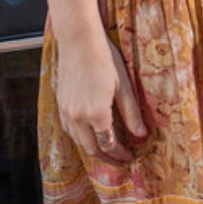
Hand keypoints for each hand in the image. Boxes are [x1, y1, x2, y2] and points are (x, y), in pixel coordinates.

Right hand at [55, 36, 148, 162]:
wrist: (79, 41)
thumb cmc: (104, 59)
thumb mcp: (123, 86)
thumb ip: (131, 113)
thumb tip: (142, 134)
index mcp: (96, 113)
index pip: (110, 144)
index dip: (121, 154)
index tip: (131, 157)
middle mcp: (78, 117)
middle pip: (92, 149)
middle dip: (108, 158)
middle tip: (121, 162)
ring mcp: (66, 111)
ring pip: (78, 142)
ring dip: (93, 150)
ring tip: (108, 152)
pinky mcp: (60, 104)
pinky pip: (69, 130)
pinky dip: (81, 138)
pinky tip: (90, 136)